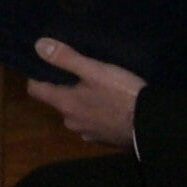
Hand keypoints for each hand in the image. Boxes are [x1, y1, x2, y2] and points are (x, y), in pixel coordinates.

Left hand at [25, 37, 144, 146]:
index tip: (44, 65)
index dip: (37, 76)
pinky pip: (94, 124)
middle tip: (79, 72)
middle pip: (59, 102)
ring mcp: (88, 133)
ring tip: (98, 88)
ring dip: (83, 102)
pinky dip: (98, 115)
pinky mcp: (105, 140)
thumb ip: (66, 58)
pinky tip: (111, 106)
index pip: (36, 90)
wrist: (151, 124)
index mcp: (65, 104)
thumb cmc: (121, 94)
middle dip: (66, 88)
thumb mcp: (95, 70)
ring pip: (78, 113)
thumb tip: (38, 45)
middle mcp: (71, 122)